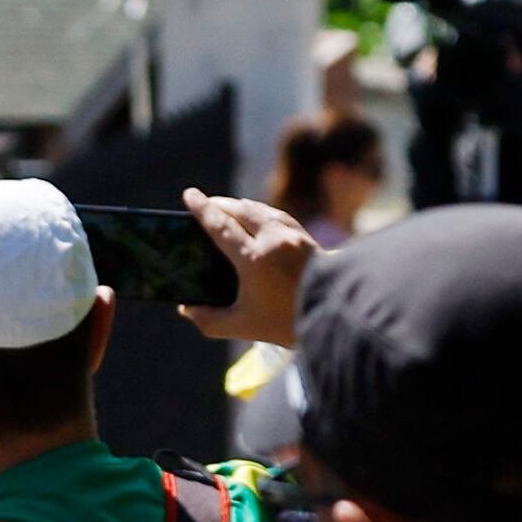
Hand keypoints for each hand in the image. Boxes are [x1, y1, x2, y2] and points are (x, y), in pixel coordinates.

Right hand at [179, 186, 312, 349]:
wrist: (335, 311)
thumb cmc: (287, 322)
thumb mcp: (242, 326)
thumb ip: (209, 320)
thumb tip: (187, 309)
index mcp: (253, 259)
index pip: (222, 226)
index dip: (203, 209)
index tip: (189, 194)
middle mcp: (273, 240)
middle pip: (241, 210)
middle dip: (220, 204)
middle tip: (204, 203)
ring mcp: (292, 235)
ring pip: (261, 210)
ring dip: (241, 205)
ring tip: (228, 207)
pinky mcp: (305, 237)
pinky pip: (278, 216)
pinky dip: (262, 212)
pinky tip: (258, 215)